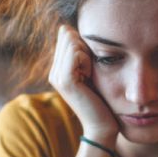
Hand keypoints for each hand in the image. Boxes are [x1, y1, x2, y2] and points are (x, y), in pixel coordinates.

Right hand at [48, 25, 117, 142]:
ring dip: (87, 54)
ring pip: (72, 42)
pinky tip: (89, 75)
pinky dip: (87, 60)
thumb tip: (79, 31)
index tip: (91, 64)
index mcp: (59, 69)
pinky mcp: (65, 79)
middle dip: (85, 46)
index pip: (67, 35)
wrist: (102, 125)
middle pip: (68, 36)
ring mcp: (57, 76)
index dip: (84, 43)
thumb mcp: (92, 73)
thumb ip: (85, 54)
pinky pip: (76, 53)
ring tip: (89, 74)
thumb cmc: (102, 100)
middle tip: (91, 69)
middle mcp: (54, 71)